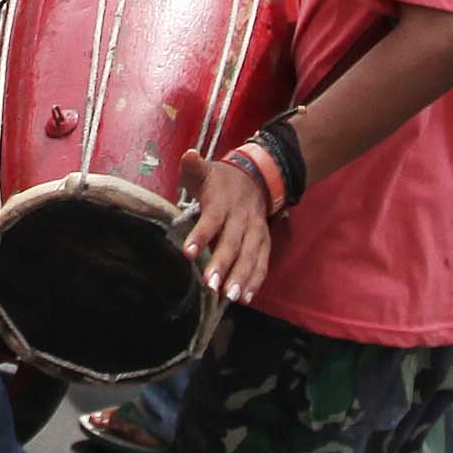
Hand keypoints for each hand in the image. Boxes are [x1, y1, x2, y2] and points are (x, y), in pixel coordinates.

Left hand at [184, 146, 280, 303]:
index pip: (211, 220)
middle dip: (223, 264)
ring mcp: (255, 231)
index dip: (201, 236)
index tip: (188, 253)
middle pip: (233, 243)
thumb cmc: (221, 180)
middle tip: (211, 284)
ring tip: (230, 297)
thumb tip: (188, 154)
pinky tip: (246, 297)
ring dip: (241, 277)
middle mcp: (241, 218)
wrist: (256, 177)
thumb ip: (193, 167)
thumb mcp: (205, 170)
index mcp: (222, 202)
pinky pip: (262, 262)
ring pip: (250, 256)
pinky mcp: (263, 241)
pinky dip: (256, 280)